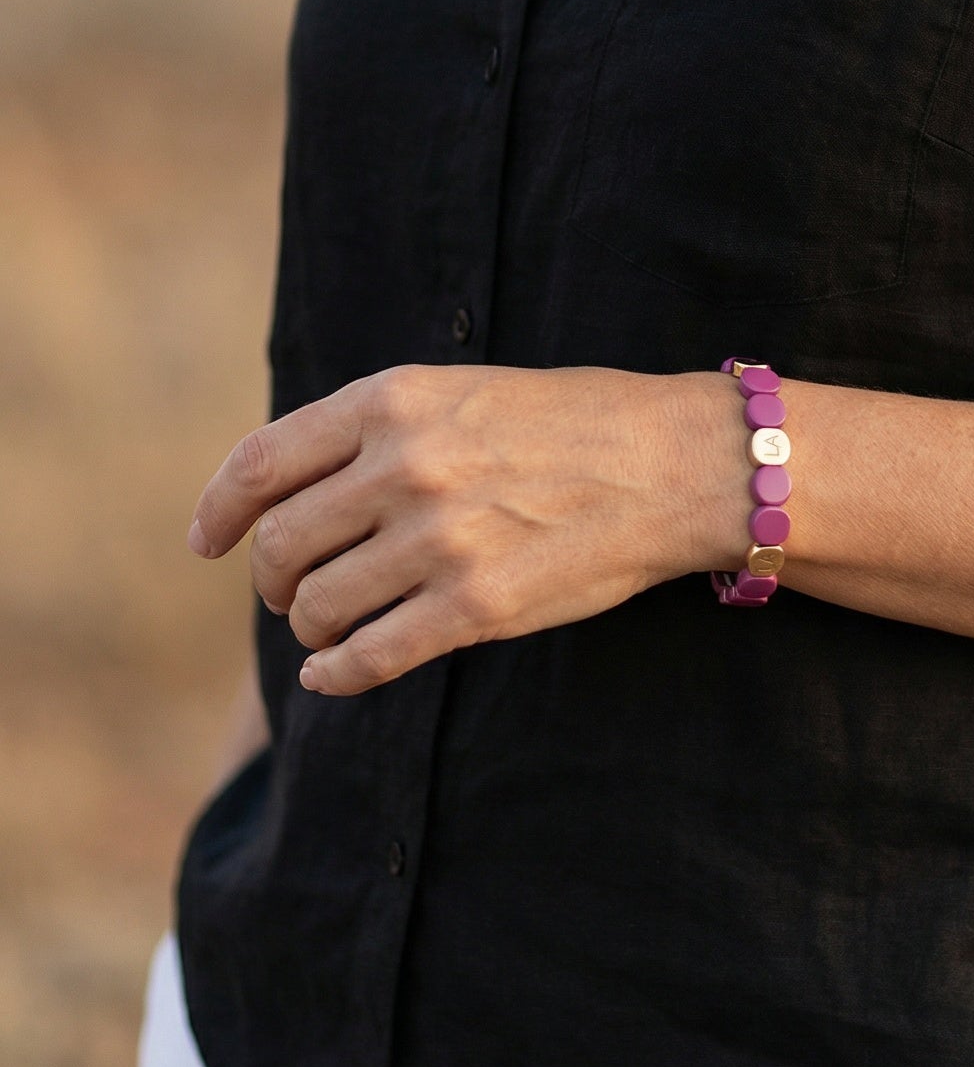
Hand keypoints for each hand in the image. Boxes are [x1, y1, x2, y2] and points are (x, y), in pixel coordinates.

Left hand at [188, 364, 741, 696]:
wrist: (672, 463)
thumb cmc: (569, 424)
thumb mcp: (461, 392)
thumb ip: (378, 429)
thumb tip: (287, 492)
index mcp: (394, 401)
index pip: (262, 464)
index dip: (219, 512)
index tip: (207, 543)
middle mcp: (406, 466)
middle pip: (280, 545)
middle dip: (272, 580)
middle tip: (290, 593)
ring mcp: (440, 539)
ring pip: (320, 605)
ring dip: (311, 625)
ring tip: (330, 625)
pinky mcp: (477, 607)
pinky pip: (370, 657)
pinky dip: (336, 674)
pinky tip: (333, 675)